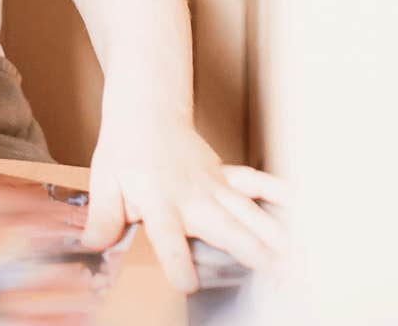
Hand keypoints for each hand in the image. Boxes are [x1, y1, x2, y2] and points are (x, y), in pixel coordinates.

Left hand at [79, 116, 289, 293]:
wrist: (146, 112)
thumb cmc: (124, 150)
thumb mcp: (104, 182)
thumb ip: (104, 216)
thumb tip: (93, 245)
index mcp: (159, 200)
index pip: (167, 237)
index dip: (177, 261)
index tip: (188, 285)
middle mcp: (193, 195)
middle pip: (225, 227)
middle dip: (250, 252)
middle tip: (277, 275)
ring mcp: (214, 185)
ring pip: (249, 211)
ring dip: (274, 234)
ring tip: (298, 258)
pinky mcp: (226, 177)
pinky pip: (258, 183)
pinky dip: (282, 193)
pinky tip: (305, 209)